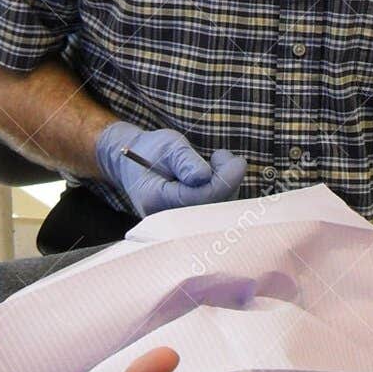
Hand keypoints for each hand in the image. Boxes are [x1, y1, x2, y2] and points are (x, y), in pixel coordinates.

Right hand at [95, 122, 246, 215]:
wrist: (134, 164)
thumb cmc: (151, 150)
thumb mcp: (167, 146)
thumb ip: (185, 161)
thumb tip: (204, 176)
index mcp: (154, 199)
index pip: (198, 197)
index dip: (223, 181)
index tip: (238, 161)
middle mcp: (164, 219)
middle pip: (210, 209)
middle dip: (227, 182)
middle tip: (224, 156)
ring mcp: (175, 225)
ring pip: (216, 213)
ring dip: (226, 186)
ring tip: (217, 160)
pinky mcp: (188, 223)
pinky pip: (214, 213)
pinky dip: (222, 193)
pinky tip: (215, 175)